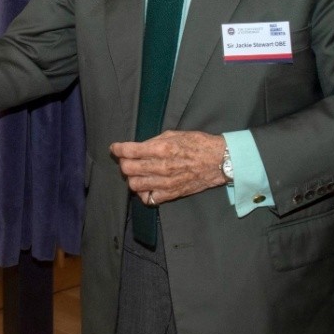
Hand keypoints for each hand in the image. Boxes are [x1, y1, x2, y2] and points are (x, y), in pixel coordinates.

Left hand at [110, 130, 229, 206]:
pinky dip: (143, 193)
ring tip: (137, 173)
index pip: (129, 151)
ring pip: (134, 185)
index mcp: (161, 148)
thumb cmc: (198, 144)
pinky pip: (148, 199)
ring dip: (132, 178)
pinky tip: (147, 185)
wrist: (219, 161)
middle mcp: (161, 167)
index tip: (115, 148)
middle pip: (128, 169)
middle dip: (123, 163)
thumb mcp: (174, 134)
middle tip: (127, 159)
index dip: (117, 149)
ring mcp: (165, 183)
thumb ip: (154, 141)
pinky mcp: (171, 194)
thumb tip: (138, 147)